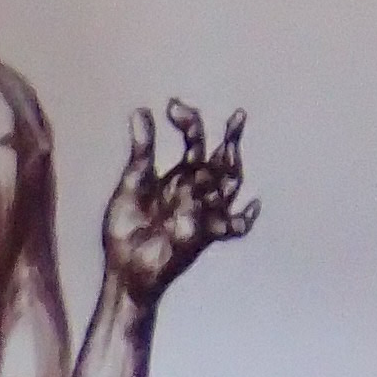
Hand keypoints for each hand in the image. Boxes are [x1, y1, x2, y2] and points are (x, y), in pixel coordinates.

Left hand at [100, 103, 256, 309]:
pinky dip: (245, 218)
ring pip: (230, 184)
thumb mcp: (133, 185)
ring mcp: (204, 211)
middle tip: (239, 115)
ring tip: (231, 146)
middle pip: (223, 159)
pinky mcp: (205, 236)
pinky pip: (234, 227)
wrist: (124, 270)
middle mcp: (197, 190)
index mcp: (179, 176)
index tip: (174, 106)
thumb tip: (140, 110)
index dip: (189, 122)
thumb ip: (142, 152)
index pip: (194, 142)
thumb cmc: (125, 231)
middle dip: (232, 137)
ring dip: (232, 165)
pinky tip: (252, 205)